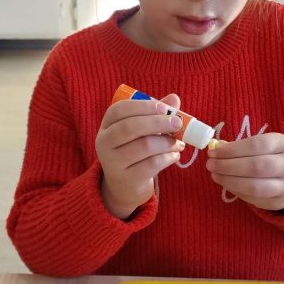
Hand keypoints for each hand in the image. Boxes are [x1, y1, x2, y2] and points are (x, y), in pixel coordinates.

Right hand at [96, 93, 185, 219]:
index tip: (164, 108)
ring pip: (144, 146)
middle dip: (157, 122)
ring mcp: (113, 162)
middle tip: (177, 123)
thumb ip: (156, 113)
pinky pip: (152, 164)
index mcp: (107, 125)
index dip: (142, 106)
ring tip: (178, 143)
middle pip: (130, 127)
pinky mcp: (127, 178)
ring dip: (167, 142)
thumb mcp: (141, 131)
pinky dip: (168, 157)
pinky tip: (175, 155)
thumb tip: (174, 98)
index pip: (119, 110)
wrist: (124, 185)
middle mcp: (104, 143)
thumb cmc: (135, 150)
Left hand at [206, 133, 283, 211]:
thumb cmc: (271, 157)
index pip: (255, 145)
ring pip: (254, 186)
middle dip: (228, 166)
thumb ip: (240, 147)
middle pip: (255, 166)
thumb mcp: (261, 146)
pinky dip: (235, 190)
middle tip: (210, 165)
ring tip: (215, 175)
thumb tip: (216, 147)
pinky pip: (252, 198)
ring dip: (229, 180)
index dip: (232, 150)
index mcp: (282, 144)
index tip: (213, 152)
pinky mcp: (277, 201)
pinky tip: (226, 183)